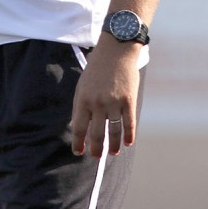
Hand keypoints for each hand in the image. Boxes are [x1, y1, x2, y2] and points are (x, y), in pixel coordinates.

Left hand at [70, 36, 140, 157]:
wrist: (115, 51)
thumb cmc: (96, 69)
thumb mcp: (82, 86)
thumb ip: (81, 106)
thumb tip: (79, 127)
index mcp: (83, 99)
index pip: (78, 127)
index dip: (78, 143)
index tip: (78, 152)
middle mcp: (97, 103)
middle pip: (97, 134)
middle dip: (96, 149)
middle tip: (96, 157)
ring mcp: (114, 102)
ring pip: (114, 132)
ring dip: (114, 145)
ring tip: (113, 152)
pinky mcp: (129, 100)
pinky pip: (129, 124)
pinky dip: (129, 136)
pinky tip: (129, 143)